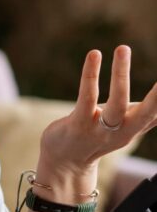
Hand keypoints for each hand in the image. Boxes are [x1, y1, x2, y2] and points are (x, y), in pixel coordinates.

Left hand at [39, 45, 156, 176]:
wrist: (64, 163)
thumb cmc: (96, 138)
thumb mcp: (125, 128)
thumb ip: (146, 118)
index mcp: (135, 128)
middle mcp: (122, 130)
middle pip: (147, 113)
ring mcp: (99, 129)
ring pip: (116, 102)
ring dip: (120, 74)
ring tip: (124, 49)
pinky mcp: (78, 123)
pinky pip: (86, 97)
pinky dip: (91, 75)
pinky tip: (95, 55)